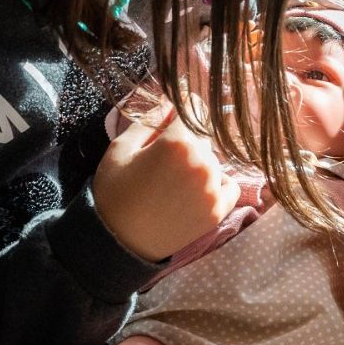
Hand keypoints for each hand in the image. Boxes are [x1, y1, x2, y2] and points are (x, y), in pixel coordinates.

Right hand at [93, 109, 240, 261]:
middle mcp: (202, 162)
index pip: (194, 106)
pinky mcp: (219, 211)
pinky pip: (229, 184)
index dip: (181, 110)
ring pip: (214, 159)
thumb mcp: (122, 148)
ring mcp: (213, 188)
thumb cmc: (115, 192)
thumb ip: (150, 120)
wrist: (118, 242)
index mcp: (178, 143)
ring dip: (200, 163)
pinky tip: (194, 191)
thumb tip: (172, 102)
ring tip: (173, 182)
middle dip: (187, 140)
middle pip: (203, 135)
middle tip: (163, 160)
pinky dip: (217, 184)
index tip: (171, 119)